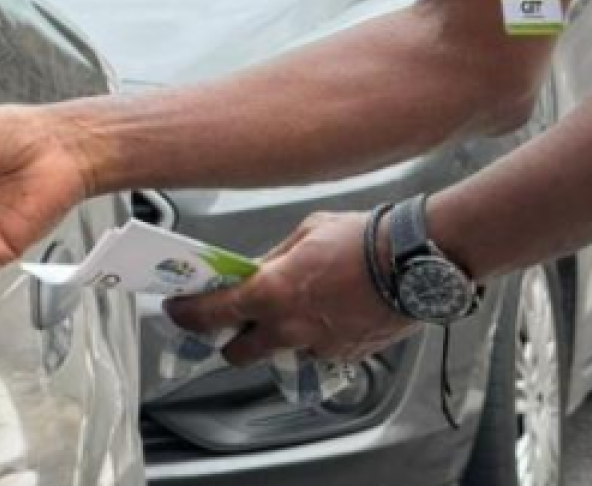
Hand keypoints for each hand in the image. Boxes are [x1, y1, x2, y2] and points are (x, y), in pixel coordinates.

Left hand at [165, 211, 414, 365]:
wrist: (413, 261)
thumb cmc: (363, 240)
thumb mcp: (306, 233)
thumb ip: (273, 258)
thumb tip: (256, 269)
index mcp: (270, 293)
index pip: (210, 314)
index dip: (186, 315)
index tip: (177, 309)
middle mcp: (288, 329)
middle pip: (237, 355)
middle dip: (231, 341)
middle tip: (235, 321)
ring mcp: (317, 348)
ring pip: (280, 355)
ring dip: (277, 340)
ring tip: (296, 312)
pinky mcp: (344, 357)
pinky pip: (316, 354)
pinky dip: (314, 339)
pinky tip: (330, 314)